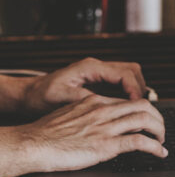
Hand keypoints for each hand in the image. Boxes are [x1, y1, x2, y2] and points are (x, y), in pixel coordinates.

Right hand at [6, 96, 166, 176]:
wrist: (33, 143)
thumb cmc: (47, 132)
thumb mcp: (71, 114)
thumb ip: (90, 114)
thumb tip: (103, 121)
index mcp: (96, 101)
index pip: (129, 101)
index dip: (145, 110)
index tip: (150, 119)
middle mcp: (104, 110)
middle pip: (143, 106)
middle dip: (158, 118)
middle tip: (160, 129)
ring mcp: (106, 127)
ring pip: (145, 120)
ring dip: (160, 131)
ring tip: (162, 141)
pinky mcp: (106, 145)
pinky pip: (139, 142)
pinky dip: (155, 147)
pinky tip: (160, 152)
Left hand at [23, 58, 146, 112]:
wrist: (30, 95)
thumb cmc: (41, 96)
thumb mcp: (61, 99)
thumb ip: (86, 99)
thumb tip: (109, 106)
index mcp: (90, 68)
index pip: (124, 74)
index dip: (135, 90)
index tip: (138, 106)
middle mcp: (97, 67)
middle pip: (132, 71)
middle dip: (140, 88)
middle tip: (141, 107)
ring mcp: (99, 74)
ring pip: (129, 76)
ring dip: (136, 90)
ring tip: (136, 109)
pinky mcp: (98, 82)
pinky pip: (121, 84)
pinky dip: (128, 94)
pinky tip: (126, 108)